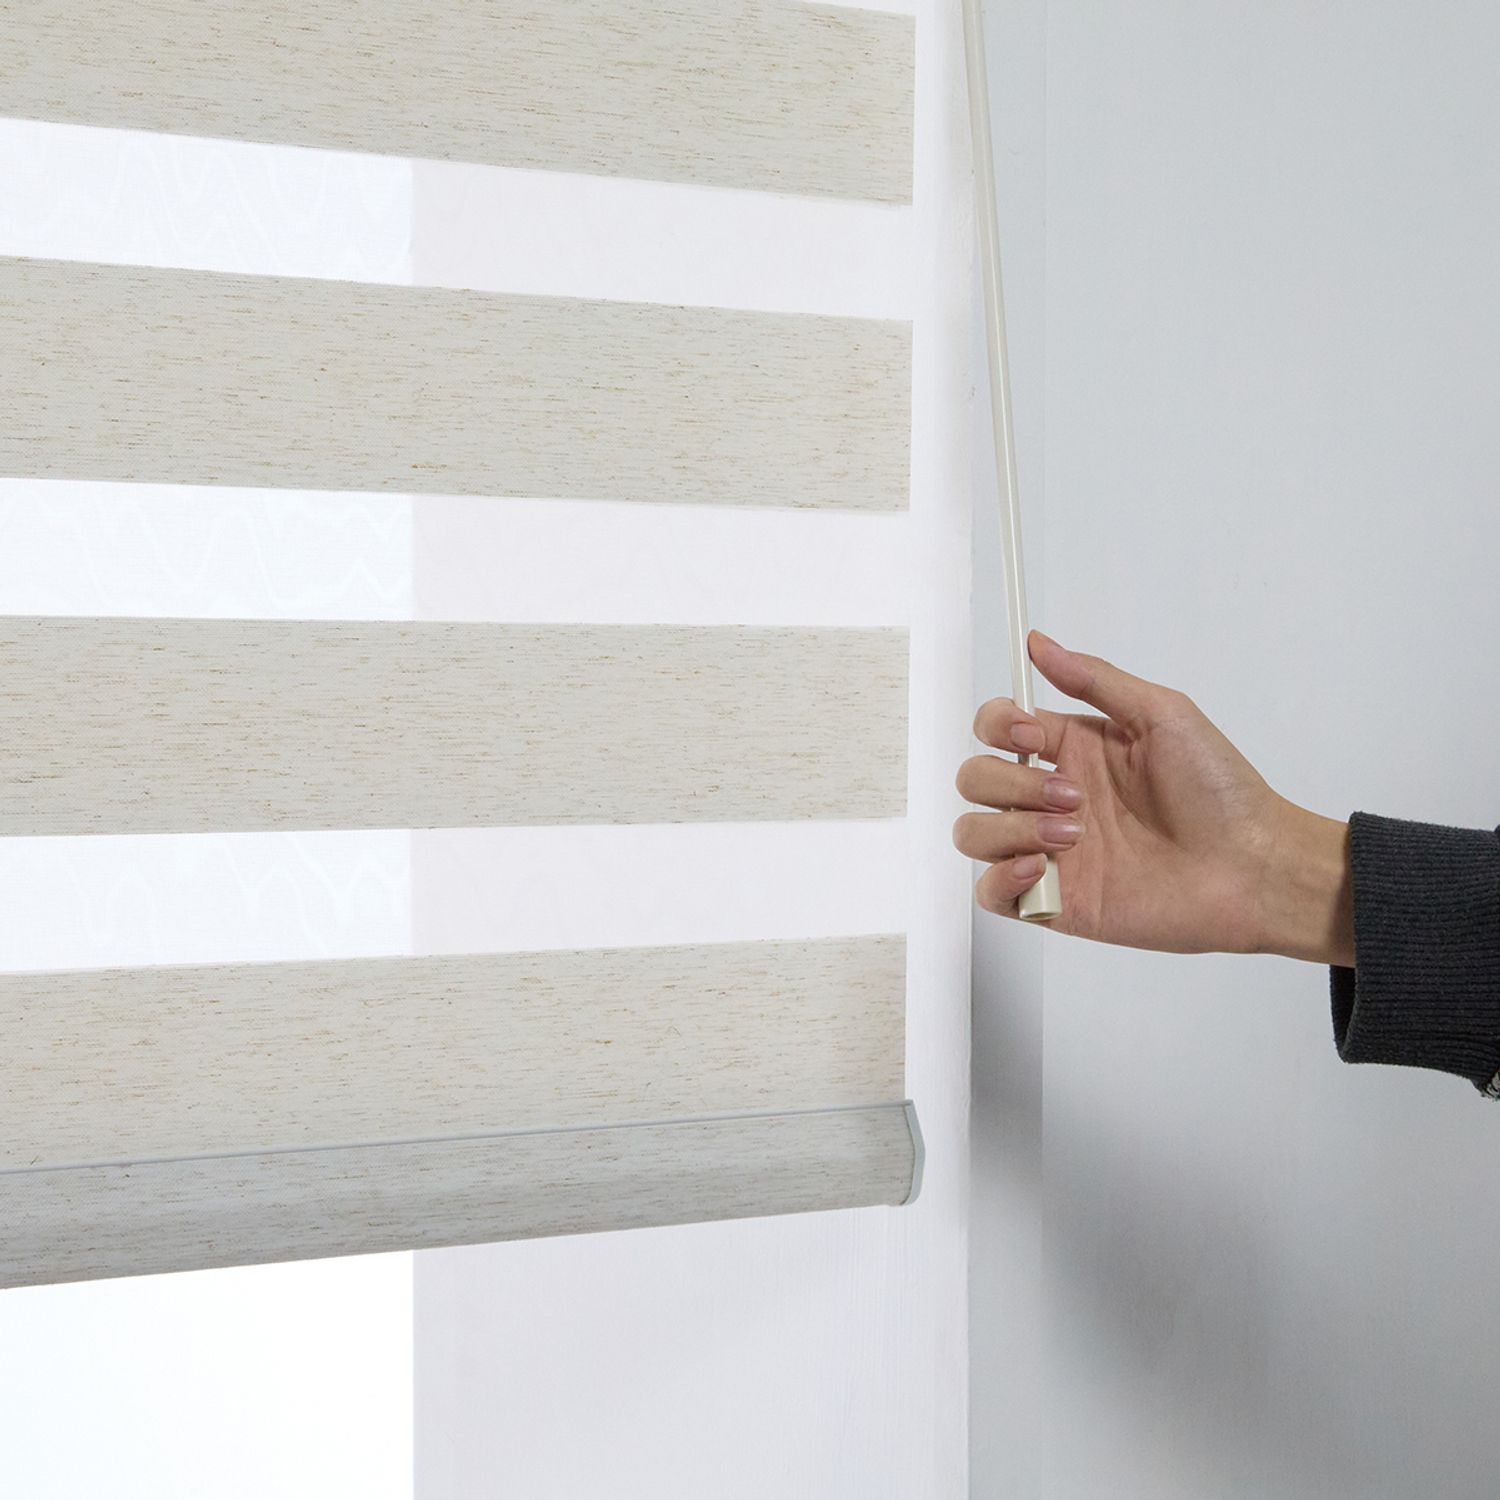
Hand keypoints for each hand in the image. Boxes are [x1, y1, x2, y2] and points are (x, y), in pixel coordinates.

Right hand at [953, 631, 1353, 963]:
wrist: (1251, 867)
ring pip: (972, 833)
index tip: (1035, 736)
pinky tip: (1042, 868)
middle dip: (1010, 782)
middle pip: (974, 779)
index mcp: (1071, 750)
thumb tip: (1038, 642)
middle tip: (1074, 796)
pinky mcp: (1055, 903)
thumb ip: (1094, 678)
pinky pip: (990, 894)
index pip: (994, 728)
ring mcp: (1049, 851)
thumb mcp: (1161, 714)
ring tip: (1071, 835)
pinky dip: (1001, 879)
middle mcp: (1050, 798)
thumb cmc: (1220, 791)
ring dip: (1009, 828)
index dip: (999, 727)